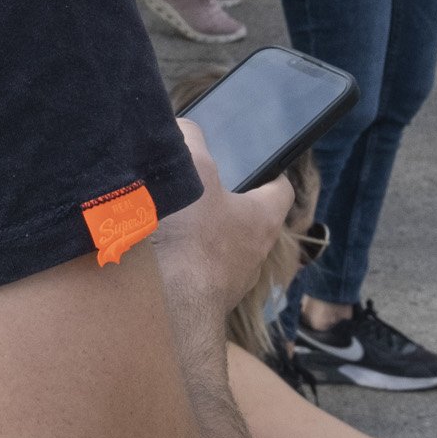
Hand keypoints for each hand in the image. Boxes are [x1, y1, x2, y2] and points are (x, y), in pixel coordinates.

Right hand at [150, 119, 292, 313]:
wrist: (170, 310)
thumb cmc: (192, 239)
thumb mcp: (193, 170)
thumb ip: (192, 140)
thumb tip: (186, 128)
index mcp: (262, 220)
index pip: (281, 191)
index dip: (271, 174)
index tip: (260, 165)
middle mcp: (254, 256)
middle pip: (249, 223)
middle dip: (227, 207)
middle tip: (202, 191)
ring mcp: (229, 285)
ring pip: (222, 254)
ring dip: (201, 239)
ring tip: (171, 223)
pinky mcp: (202, 304)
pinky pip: (196, 278)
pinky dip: (181, 266)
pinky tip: (155, 255)